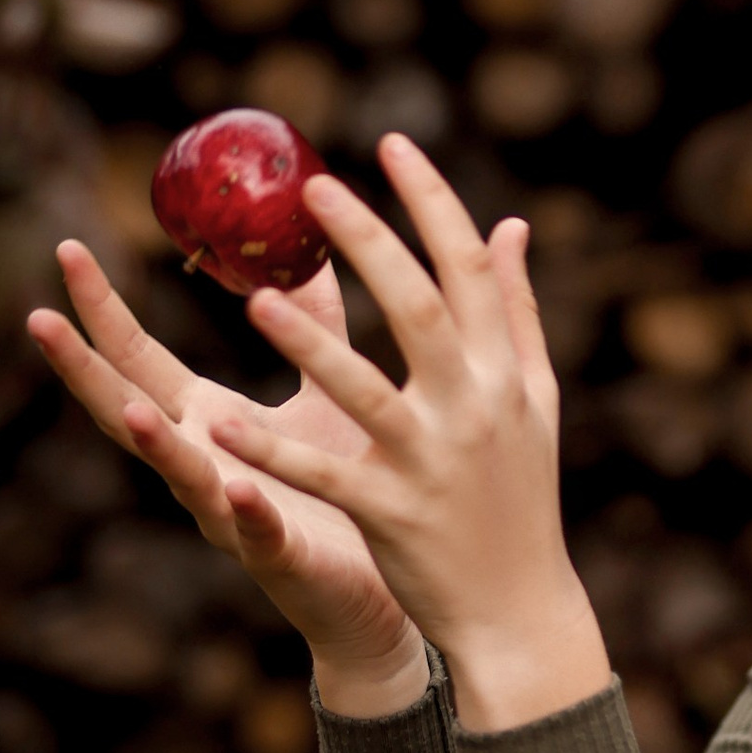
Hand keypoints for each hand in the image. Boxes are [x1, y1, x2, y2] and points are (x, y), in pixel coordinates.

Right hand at [27, 241, 427, 715]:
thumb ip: (313, 323)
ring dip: (155, 445)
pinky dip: (244, 511)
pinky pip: (258, 533)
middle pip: (128, 412)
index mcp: (207, 423)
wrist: (379, 590)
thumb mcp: (323, 391)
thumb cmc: (341, 487)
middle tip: (40, 317)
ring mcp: (232, 515)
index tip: (66, 250)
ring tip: (131, 410)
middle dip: (84, 368)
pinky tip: (238, 488)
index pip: (137, 359)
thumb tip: (306, 245)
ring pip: (182, 478)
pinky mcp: (281, 556)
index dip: (101, 309)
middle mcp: (205, 466)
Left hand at [209, 134, 612, 735]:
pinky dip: (272, 457)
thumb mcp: (533, 400)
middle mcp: (474, 406)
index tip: (392, 144)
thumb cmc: (522, 496)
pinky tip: (218, 430)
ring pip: (365, 392)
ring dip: (310, 346)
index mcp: (506, 372)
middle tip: (315, 188)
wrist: (524, 608)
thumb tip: (511, 226)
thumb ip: (517, 311)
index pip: (469, 269)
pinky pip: (324, 478)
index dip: (432, 202)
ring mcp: (432, 461)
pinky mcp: (393, 514)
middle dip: (368, 243)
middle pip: (418, 310)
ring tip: (256, 302)